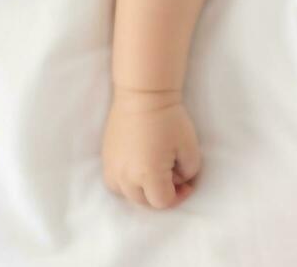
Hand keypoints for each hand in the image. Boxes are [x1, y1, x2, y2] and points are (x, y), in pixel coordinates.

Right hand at [102, 87, 201, 209]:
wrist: (142, 95)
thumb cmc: (169, 119)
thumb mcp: (190, 147)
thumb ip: (189, 172)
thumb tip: (179, 180)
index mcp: (148, 175)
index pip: (163, 202)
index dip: (179, 196)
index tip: (187, 183)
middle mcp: (126, 177)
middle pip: (145, 202)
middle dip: (162, 194)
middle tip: (174, 177)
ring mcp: (112, 169)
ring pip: (128, 195)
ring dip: (143, 190)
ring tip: (155, 172)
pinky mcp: (106, 159)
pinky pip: (115, 183)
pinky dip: (128, 182)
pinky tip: (139, 167)